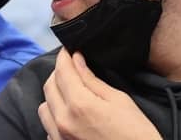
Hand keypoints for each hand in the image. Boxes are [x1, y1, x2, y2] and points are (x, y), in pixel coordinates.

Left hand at [38, 48, 161, 139]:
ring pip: (44, 107)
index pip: (62, 71)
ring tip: (71, 91)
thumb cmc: (136, 133)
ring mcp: (59, 137)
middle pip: (49, 86)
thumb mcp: (119, 100)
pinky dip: (55, 116)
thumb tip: (77, 60)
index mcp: (79, 105)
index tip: (69, 49)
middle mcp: (63, 121)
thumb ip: (92, 79)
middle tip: (72, 67)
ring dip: (54, 95)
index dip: (64, 56)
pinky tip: (71, 114)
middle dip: (59, 72)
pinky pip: (48, 127)